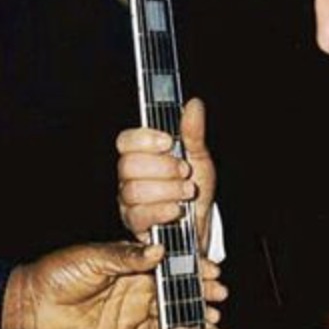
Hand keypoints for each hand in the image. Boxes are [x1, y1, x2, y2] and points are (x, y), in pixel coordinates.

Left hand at [2, 241, 224, 328]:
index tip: (210, 268)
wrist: (33, 305)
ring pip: (170, 309)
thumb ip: (125, 257)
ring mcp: (133, 307)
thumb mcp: (92, 258)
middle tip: (219, 292)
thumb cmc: (57, 273)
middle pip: (175, 285)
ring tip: (213, 314)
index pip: (167, 262)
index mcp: (129, 260)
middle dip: (198, 287)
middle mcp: (136, 283)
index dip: (189, 265)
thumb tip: (156, 250)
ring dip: (191, 311)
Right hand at [116, 98, 215, 249]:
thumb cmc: (195, 188)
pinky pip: (138, 215)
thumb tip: (193, 104)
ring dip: (167, 190)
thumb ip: (193, 132)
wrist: (202, 223)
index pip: (125, 141)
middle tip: (185, 171)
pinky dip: (161, 210)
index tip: (168, 142)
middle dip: (163, 168)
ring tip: (187, 191)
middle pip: (128, 165)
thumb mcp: (199, 157)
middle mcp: (130, 177)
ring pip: (134, 190)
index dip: (144, 139)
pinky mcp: (134, 224)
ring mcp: (129, 201)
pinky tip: (177, 209)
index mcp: (142, 155)